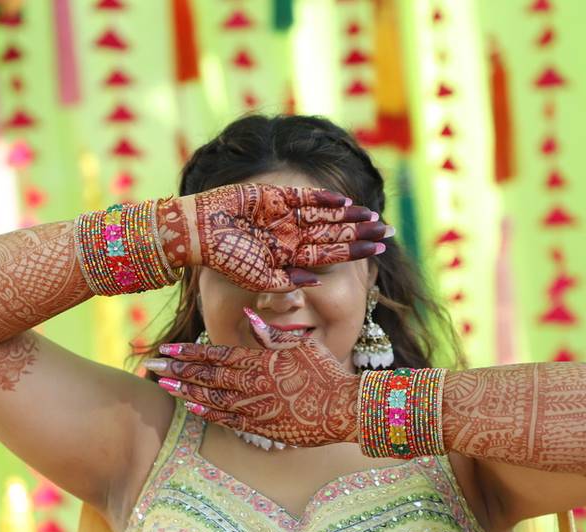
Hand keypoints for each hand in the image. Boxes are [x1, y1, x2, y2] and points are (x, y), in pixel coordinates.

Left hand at [145, 307, 360, 445]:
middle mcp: (252, 383)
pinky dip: (207, 412)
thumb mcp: (302, 345)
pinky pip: (227, 419)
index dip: (189, 352)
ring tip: (163, 384)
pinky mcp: (262, 426)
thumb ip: (272, 333)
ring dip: (185, 390)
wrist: (345, 409)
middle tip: (152, 365)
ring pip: (211, 397)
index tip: (167, 349)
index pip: (216, 355)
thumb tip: (248, 313)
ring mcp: (255, 407)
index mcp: (260, 360)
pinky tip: (192, 406)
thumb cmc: (328, 373)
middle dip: (177, 369)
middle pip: (206, 375)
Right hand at [155, 183, 387, 291]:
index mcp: (289, 258)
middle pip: (334, 233)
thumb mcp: (258, 279)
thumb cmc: (224, 261)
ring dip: (348, 215)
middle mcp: (291, 236)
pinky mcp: (273, 196)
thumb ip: (287, 282)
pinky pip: (304, 196)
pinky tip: (345, 200)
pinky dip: (323, 198)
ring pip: (324, 214)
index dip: (355, 252)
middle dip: (361, 233)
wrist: (197, 233)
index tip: (379, 251)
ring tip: (374, 215)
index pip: (331, 255)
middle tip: (389, 232)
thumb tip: (317, 282)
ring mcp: (283, 215)